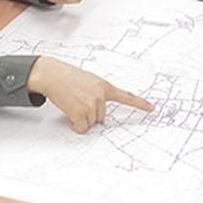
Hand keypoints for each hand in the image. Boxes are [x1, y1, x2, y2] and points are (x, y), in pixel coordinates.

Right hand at [27, 56, 153, 132]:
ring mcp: (92, 104)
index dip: (139, 104)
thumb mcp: (87, 81)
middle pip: (100, 118)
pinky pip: (81, 128)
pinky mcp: (81, 113)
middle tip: (77, 101)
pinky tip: (68, 111)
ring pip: (91, 124)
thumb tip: (97, 113)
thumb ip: (97, 93)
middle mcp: (101, 96)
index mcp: (104, 86)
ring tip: (71, 103)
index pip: (125, 96)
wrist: (51, 74)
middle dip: (89, 114)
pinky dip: (74, 124)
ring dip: (80, 118)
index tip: (151, 108)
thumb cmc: (66, 77)